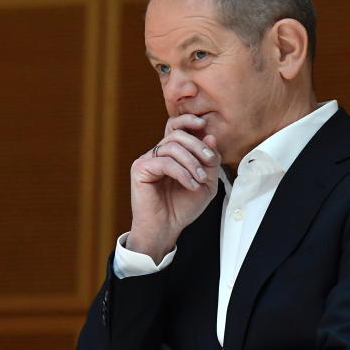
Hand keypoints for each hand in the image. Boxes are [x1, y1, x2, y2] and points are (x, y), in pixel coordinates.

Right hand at [127, 114, 219, 258]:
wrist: (166, 229)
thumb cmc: (183, 208)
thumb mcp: (206, 183)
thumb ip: (210, 161)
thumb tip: (210, 135)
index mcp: (170, 154)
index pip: (175, 127)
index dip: (187, 120)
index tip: (204, 124)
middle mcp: (156, 154)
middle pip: (177, 135)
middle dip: (197, 145)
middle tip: (209, 161)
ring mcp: (146, 160)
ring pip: (171, 147)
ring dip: (192, 162)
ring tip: (200, 179)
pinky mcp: (140, 170)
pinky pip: (164, 162)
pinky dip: (182, 172)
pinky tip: (190, 185)